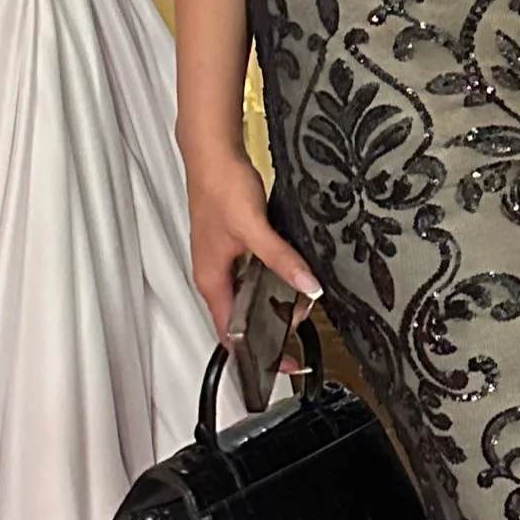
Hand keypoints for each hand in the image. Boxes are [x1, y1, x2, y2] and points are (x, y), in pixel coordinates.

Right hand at [184, 145, 318, 345]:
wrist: (212, 154)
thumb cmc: (219, 188)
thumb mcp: (254, 229)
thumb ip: (281, 259)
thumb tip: (308, 286)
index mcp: (211, 281)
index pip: (232, 334)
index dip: (257, 354)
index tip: (283, 365)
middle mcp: (214, 275)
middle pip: (243, 315)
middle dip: (273, 323)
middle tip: (304, 318)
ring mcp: (223, 260)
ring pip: (250, 292)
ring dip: (276, 298)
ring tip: (303, 296)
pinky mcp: (234, 244)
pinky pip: (255, 271)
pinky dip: (275, 276)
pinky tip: (292, 269)